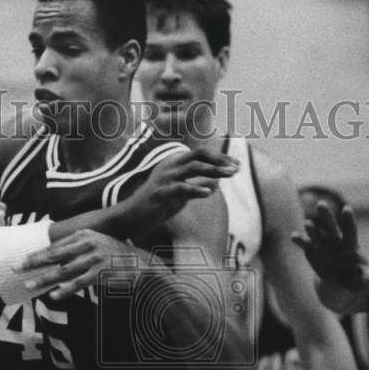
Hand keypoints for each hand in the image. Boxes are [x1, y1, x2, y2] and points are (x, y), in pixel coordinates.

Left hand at [16, 229, 140, 300]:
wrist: (139, 264)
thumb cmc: (113, 256)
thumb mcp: (95, 243)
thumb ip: (75, 247)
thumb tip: (52, 255)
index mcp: (84, 235)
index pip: (55, 246)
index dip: (36, 254)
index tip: (20, 260)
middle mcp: (87, 244)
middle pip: (54, 255)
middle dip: (32, 263)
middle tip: (15, 268)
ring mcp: (94, 259)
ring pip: (63, 271)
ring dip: (44, 279)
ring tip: (28, 286)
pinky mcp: (101, 273)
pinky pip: (79, 283)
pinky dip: (66, 290)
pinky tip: (53, 295)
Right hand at [118, 145, 238, 234]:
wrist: (132, 217)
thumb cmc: (156, 205)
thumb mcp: (179, 193)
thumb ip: (196, 186)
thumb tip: (216, 184)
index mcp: (174, 162)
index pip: (201, 152)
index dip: (220, 157)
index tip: (236, 164)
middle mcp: (170, 165)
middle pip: (199, 154)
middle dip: (220, 159)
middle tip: (236, 168)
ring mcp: (165, 178)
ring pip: (194, 168)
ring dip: (214, 171)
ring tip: (229, 175)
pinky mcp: (161, 192)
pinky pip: (182, 188)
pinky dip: (197, 189)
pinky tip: (209, 192)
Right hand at [291, 202, 368, 312]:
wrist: (339, 282)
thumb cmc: (356, 278)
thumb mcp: (366, 279)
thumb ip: (366, 278)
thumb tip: (363, 277)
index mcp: (351, 244)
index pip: (350, 230)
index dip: (348, 220)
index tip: (346, 209)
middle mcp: (336, 241)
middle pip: (331, 227)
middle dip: (326, 216)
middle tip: (320, 204)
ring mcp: (323, 245)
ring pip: (316, 234)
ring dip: (312, 228)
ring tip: (308, 224)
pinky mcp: (312, 251)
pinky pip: (305, 244)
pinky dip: (300, 240)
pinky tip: (293, 236)